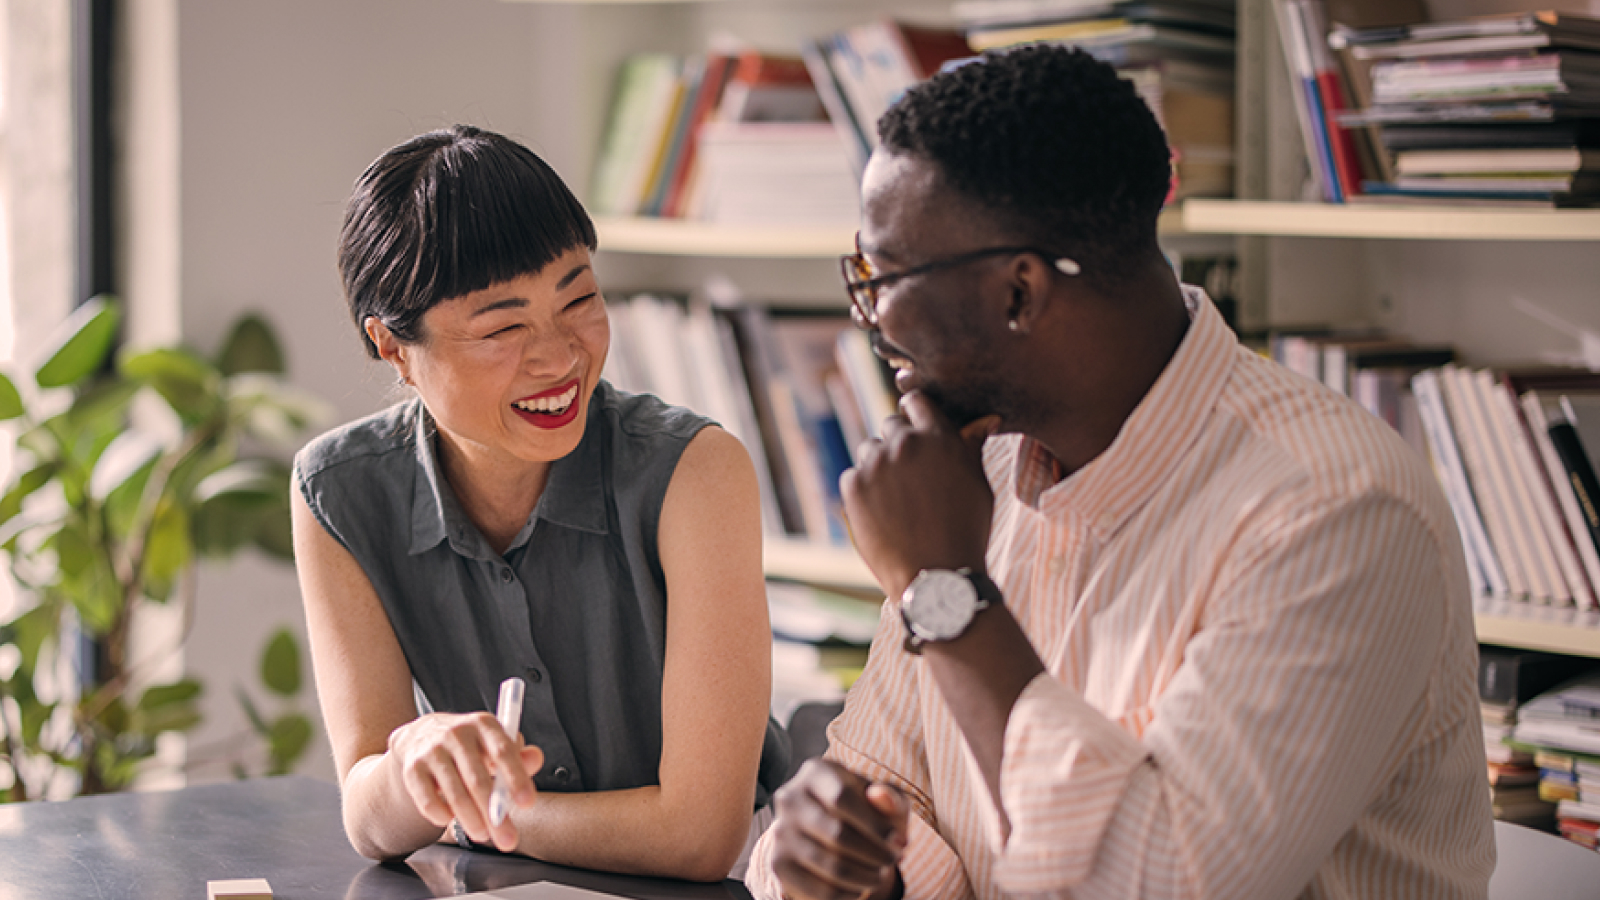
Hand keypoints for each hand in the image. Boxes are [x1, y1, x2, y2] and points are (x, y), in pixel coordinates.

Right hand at [387, 711, 542, 851]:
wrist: (422, 736)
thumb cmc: (470, 746)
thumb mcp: (495, 745)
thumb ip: (518, 756)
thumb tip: (536, 758)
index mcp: (483, 725)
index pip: (503, 751)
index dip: (516, 778)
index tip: (528, 803)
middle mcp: (457, 734)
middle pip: (478, 778)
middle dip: (494, 814)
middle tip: (507, 838)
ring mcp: (432, 750)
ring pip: (454, 792)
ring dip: (470, 819)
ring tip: (483, 834)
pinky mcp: (412, 768)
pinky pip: (427, 799)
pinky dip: (440, 814)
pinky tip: (449, 820)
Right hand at [770, 759, 908, 899]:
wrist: (829, 835)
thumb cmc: (864, 812)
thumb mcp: (883, 801)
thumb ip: (890, 797)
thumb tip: (882, 796)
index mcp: (816, 772)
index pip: (841, 798)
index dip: (874, 824)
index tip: (897, 839)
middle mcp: (790, 798)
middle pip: (837, 834)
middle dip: (875, 853)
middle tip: (892, 860)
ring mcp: (780, 832)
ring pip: (832, 866)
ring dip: (866, 876)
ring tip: (880, 874)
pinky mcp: (779, 865)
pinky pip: (820, 890)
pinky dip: (848, 893)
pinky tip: (859, 886)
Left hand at [841, 390, 1000, 596]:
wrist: (936, 576)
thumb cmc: (966, 531)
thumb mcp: (979, 484)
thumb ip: (971, 446)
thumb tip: (985, 419)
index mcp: (938, 436)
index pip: (916, 402)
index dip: (916, 415)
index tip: (917, 430)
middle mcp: (904, 444)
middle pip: (891, 424)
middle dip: (899, 443)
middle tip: (910, 475)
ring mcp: (876, 464)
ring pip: (870, 450)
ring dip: (880, 465)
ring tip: (898, 499)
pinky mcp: (854, 487)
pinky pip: (853, 476)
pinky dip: (863, 490)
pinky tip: (882, 513)